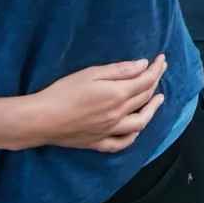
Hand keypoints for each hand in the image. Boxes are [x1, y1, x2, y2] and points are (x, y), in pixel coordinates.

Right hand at [27, 55, 169, 150]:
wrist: (42, 119)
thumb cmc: (63, 91)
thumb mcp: (91, 73)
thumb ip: (120, 70)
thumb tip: (143, 65)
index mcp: (117, 95)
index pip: (145, 81)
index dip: (156, 69)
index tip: (161, 60)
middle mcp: (118, 115)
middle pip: (144, 98)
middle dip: (155, 82)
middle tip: (158, 72)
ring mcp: (110, 131)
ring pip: (140, 123)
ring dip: (152, 110)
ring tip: (158, 99)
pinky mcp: (99, 143)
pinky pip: (122, 143)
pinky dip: (134, 135)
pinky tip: (137, 129)